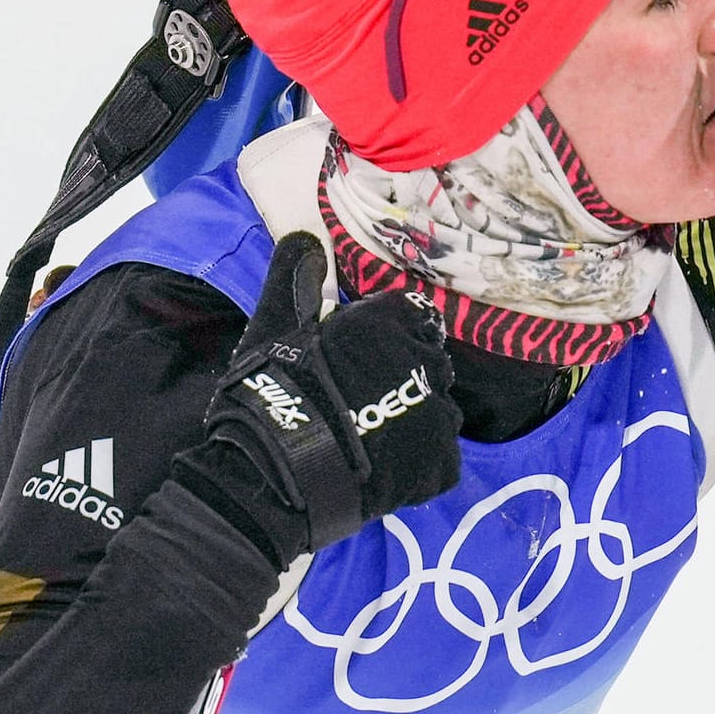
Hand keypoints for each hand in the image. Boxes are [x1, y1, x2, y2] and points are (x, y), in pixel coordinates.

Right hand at [203, 231, 460, 554]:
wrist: (273, 476)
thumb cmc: (270, 398)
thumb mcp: (275, 327)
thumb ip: (293, 278)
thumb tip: (305, 237)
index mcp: (386, 324)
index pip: (414, 316)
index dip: (392, 335)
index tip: (368, 355)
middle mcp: (420, 361)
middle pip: (430, 361)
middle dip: (406, 374)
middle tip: (366, 400)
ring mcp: (434, 413)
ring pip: (440, 408)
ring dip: (416, 417)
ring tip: (376, 436)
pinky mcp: (437, 463)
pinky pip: (443, 458)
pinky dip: (422, 464)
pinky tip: (387, 466)